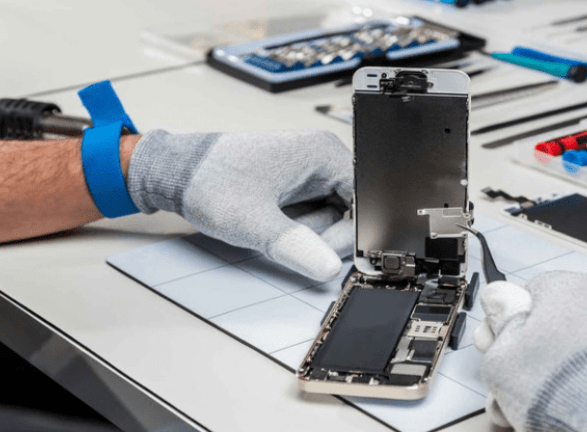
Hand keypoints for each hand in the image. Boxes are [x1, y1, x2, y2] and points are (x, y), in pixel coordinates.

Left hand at [126, 129, 352, 280]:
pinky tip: (273, 222)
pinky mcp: (298, 184)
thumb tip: (329, 268)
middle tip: (287, 238)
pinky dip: (297, 229)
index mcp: (323, 153)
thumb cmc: (210, 181)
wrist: (178, 172)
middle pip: (350, 213)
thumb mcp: (252, 221)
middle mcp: (322, 157)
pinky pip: (314, 216)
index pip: (363, 203)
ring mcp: (310, 171)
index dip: (348, 235)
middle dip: (322, 236)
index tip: (321, 253)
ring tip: (271, 223)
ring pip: (331, 219)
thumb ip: (294, 246)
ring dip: (307, 233)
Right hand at [473, 271, 586, 431]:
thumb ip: (499, 326)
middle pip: (567, 322)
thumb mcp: (504, 362)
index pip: (528, 298)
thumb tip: (499, 305)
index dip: (515, 331)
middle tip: (540, 389)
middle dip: (551, 354)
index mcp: (567, 288)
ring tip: (576, 406)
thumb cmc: (574, 397)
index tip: (513, 356)